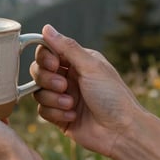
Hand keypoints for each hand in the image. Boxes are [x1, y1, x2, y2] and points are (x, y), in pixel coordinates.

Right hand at [30, 25, 142, 156]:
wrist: (122, 132)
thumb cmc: (112, 96)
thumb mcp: (91, 66)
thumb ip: (67, 47)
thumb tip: (46, 28)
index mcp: (75, 62)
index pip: (46, 52)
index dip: (45, 58)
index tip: (55, 65)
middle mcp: (66, 77)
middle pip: (37, 71)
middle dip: (47, 80)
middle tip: (64, 86)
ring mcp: (61, 96)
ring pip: (37, 92)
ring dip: (53, 99)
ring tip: (72, 104)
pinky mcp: (57, 115)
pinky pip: (42, 111)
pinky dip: (56, 113)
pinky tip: (72, 116)